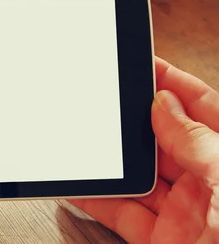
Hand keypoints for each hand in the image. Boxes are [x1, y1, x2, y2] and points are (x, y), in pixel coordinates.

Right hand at [70, 57, 218, 242]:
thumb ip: (200, 141)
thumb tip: (164, 106)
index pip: (203, 107)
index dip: (172, 83)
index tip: (142, 64)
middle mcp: (213, 183)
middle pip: (165, 139)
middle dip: (135, 121)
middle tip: (105, 103)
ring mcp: (187, 213)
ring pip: (140, 177)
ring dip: (112, 161)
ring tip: (88, 142)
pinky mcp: (163, 242)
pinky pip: (124, 214)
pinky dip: (99, 200)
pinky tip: (83, 186)